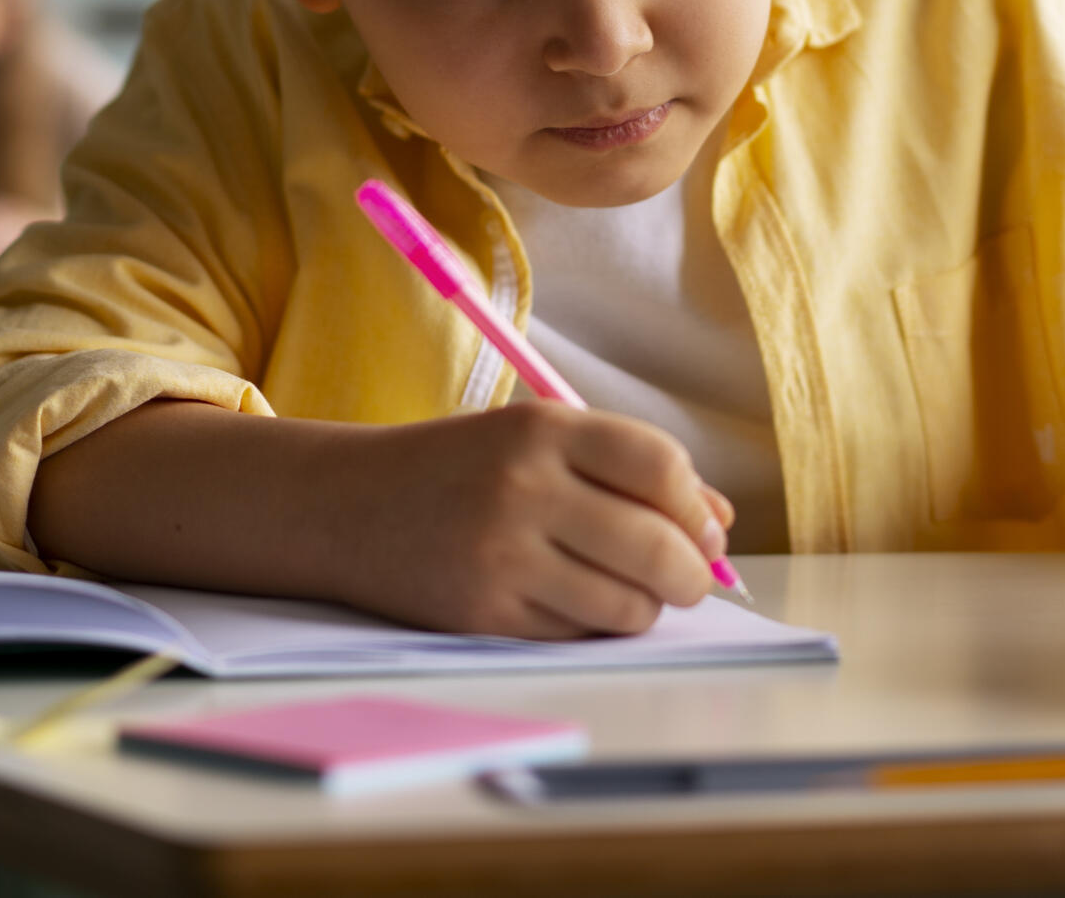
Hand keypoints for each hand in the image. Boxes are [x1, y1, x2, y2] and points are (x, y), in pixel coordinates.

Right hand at [329, 404, 729, 638]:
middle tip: (688, 577)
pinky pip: (578, 633)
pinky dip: (593, 624)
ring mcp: (501, 557)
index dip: (696, 506)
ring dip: (645, 605)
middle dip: (691, 573)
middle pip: (657, 547)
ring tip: (626, 588)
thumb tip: (718, 520)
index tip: (705, 528)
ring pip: (628, 604)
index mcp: (541, 431)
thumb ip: (629, 468)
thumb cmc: (461, 468)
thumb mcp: (537, 439)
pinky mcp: (484, 616)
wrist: (346, 507)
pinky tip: (571, 599)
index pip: (659, 466)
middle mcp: (522, 490)